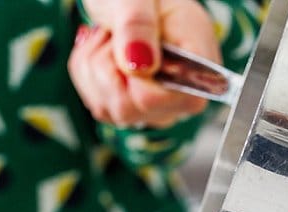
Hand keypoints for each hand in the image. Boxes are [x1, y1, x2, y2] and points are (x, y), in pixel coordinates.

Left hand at [70, 0, 219, 127]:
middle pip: (128, 107)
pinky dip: (89, 74)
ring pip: (109, 108)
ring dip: (94, 66)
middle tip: (116, 34)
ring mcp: (159, 109)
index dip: (132, 75)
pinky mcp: (135, 110)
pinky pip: (100, 106)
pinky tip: (105, 52)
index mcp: (198, 69)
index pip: (158, 99)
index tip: (128, 41)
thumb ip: (138, 25)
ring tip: (111, 38)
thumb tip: (140, 66)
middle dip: (106, 65)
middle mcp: (183, 97)